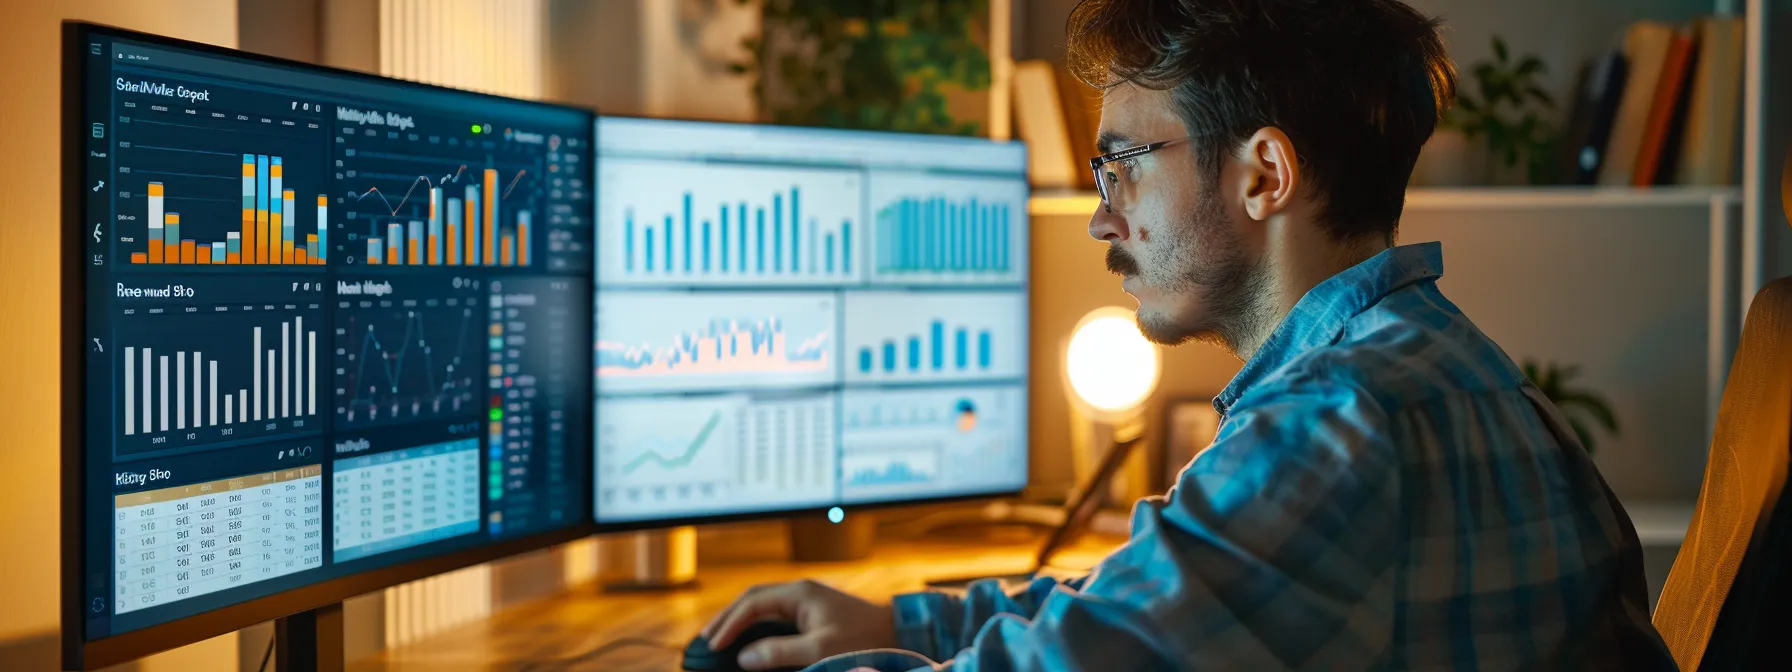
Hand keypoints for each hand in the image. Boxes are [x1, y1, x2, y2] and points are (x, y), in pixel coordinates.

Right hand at [700, 579, 896, 670]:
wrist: (897, 633)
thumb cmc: (863, 639)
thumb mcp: (821, 649)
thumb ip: (781, 651)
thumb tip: (745, 657)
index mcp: (800, 593)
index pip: (753, 603)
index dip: (730, 624)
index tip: (713, 645)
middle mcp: (800, 592)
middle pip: (752, 600)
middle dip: (727, 618)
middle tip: (705, 639)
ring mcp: (806, 602)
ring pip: (762, 607)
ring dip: (740, 621)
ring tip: (719, 639)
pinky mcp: (812, 614)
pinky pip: (775, 616)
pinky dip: (756, 627)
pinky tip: (748, 641)